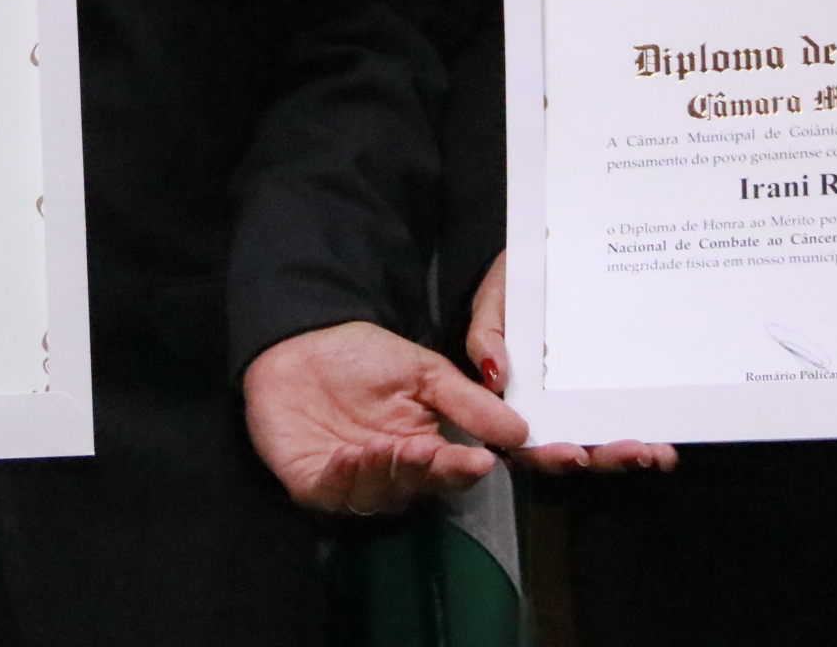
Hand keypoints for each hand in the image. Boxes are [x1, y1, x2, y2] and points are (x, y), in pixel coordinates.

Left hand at [243, 320, 533, 514]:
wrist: (295, 342)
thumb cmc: (359, 356)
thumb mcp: (422, 370)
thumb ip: (467, 401)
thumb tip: (520, 430)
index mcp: (428, 448)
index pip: (468, 469)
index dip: (499, 467)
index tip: (541, 456)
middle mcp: (396, 473)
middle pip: (430, 488)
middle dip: (443, 474)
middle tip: (457, 456)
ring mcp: (355, 482)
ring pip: (387, 495)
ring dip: (397, 474)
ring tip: (400, 447)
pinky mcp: (314, 485)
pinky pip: (338, 494)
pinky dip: (348, 477)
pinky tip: (353, 454)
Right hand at [466, 251, 678, 474]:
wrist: (554, 251)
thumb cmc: (519, 281)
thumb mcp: (494, 300)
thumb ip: (486, 335)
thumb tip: (494, 376)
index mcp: (518, 397)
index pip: (527, 441)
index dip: (548, 455)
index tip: (574, 454)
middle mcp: (553, 408)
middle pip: (575, 449)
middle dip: (604, 457)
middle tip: (633, 452)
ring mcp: (588, 400)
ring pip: (606, 441)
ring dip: (631, 454)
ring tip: (655, 452)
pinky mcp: (619, 387)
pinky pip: (634, 419)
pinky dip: (652, 437)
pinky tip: (668, 448)